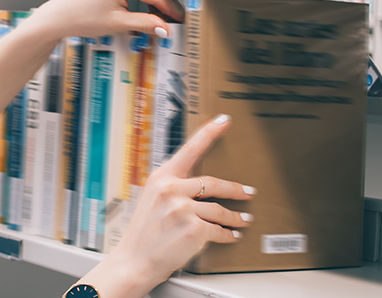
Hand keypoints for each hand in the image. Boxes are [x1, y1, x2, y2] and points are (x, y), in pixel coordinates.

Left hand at [18, 0, 184, 40]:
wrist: (60, 15)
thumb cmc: (80, 17)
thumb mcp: (118, 24)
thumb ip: (146, 24)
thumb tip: (165, 28)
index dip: (172, 10)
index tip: (181, 21)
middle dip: (167, 2)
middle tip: (175, 20)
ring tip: (161, 17)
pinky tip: (147, 7)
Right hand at [76, 114, 253, 297]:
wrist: (134, 260)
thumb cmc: (142, 233)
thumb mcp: (152, 200)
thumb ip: (173, 188)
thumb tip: (199, 185)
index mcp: (161, 177)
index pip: (190, 149)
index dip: (210, 133)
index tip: (224, 120)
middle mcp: (171, 189)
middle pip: (215, 183)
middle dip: (236, 190)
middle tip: (248, 192)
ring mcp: (182, 209)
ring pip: (220, 209)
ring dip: (235, 216)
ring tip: (243, 219)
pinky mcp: (193, 228)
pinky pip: (219, 229)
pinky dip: (227, 234)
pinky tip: (230, 236)